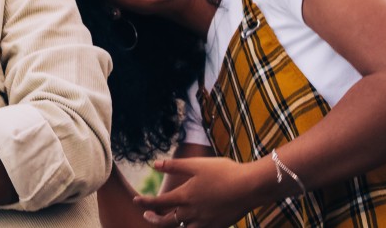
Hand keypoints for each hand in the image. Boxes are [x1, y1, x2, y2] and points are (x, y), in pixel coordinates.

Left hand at [133, 156, 268, 227]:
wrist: (250, 187)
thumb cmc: (224, 172)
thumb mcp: (197, 164)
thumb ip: (175, 165)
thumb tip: (154, 164)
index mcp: (185, 196)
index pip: (158, 202)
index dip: (145, 202)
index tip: (135, 200)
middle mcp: (192, 212)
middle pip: (166, 221)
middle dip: (154, 219)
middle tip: (146, 215)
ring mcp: (205, 222)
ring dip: (172, 225)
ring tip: (168, 221)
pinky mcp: (217, 226)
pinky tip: (192, 224)